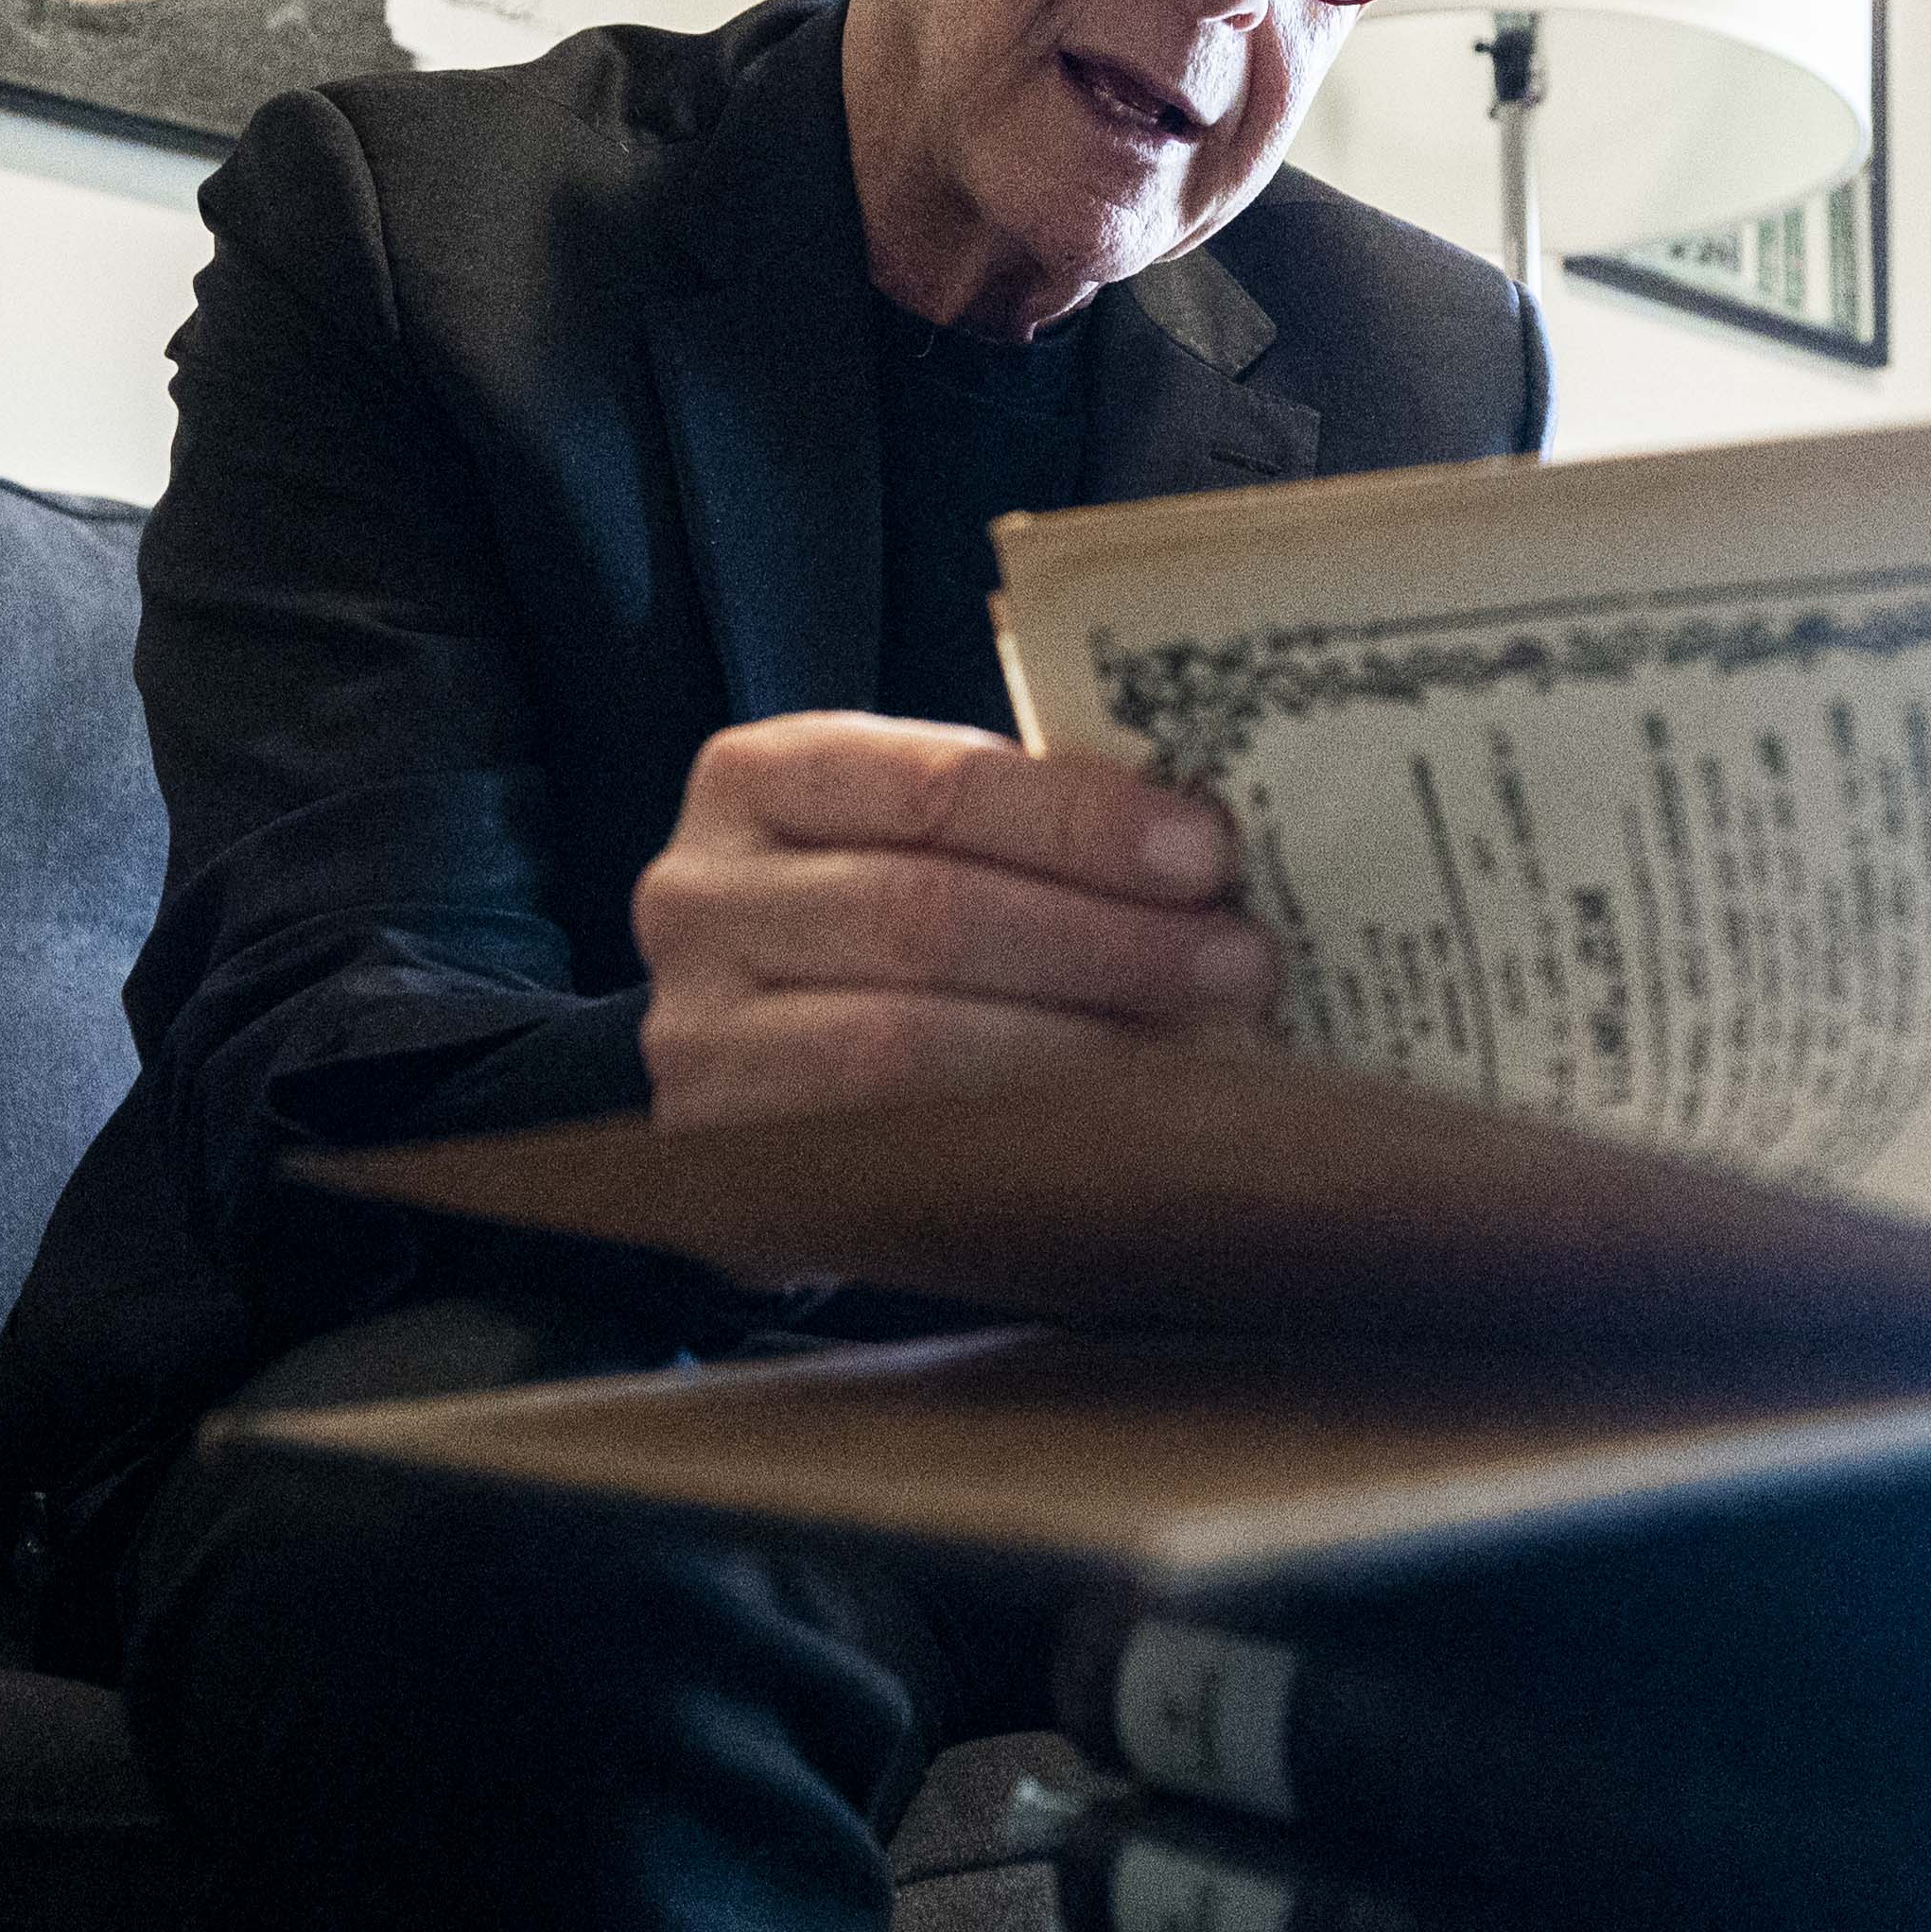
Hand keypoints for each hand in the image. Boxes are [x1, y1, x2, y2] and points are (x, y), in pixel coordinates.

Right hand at [631, 712, 1271, 1127]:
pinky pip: (887, 1146)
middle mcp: (699, 896)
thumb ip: (1025, 829)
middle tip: (1237, 963)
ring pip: (902, 1046)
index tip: (1206, 853)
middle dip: (1104, 942)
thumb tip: (1214, 853)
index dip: (1078, 821)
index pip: (931, 784)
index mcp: (758, 777)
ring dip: (1076, 1049)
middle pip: (923, 915)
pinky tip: (1121, 1129)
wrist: (755, 1067)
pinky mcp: (720, 1154)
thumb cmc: (877, 928)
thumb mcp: (923, 843)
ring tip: (1205, 1048)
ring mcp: (693, 1033)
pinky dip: (1019, 1137)